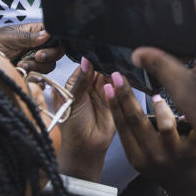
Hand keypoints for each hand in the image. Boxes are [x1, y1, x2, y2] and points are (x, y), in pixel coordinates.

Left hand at [0, 23, 63, 72]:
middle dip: (48, 55)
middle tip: (36, 57)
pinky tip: (24, 74)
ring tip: (20, 65)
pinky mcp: (30, 73)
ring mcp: (34, 61)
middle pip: (56, 51)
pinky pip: (42, 78)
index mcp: (33, 32)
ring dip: (37, 66)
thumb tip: (47, 34)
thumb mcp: (8, 37)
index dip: (54, 40)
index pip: (53, 34)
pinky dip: (36, 78)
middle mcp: (37, 46)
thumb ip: (28, 36)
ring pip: (49, 65)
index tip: (43, 46)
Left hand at [55, 58, 115, 181]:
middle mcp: (90, 86)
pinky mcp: (116, 99)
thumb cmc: (72, 125)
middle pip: (100, 69)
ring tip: (117, 66)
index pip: (85, 66)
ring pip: (111, 76)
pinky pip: (120, 88)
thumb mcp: (72, 100)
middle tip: (111, 54)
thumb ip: (81, 81)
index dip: (91, 58)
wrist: (85, 147)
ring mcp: (104, 92)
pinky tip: (123, 77)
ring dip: (114, 72)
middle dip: (105, 62)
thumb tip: (86, 60)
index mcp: (75, 83)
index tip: (98, 48)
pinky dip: (122, 82)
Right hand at [104, 72, 195, 194]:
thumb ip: (134, 135)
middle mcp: (152, 155)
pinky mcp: (194, 150)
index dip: (114, 105)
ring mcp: (173, 153)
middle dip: (126, 96)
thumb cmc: (161, 164)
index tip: (108, 85)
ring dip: (160, 108)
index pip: (122, 127)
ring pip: (165, 125)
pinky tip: (189, 107)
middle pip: (137, 121)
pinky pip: (194, 129)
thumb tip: (123, 100)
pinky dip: (192, 116)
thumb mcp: (140, 155)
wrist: (185, 185)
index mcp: (136, 156)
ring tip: (157, 98)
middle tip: (119, 77)